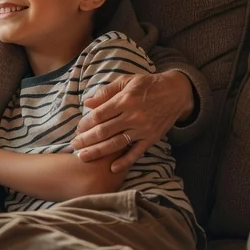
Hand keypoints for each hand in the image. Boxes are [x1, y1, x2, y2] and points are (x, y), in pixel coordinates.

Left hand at [70, 70, 192, 173]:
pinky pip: (136, 153)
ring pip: (116, 143)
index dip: (85, 124)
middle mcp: (133, 116)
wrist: (176, 92)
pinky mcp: (152, 138)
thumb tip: (87, 103)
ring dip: (98, 152)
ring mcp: (143, 129)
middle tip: (74, 145)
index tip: (77, 129)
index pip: (99, 115)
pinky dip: (125, 162)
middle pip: (104, 131)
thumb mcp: (126, 81)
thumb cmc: (147, 85)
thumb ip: (106, 92)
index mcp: (125, 100)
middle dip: (86, 140)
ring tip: (83, 157)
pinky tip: (112, 168)